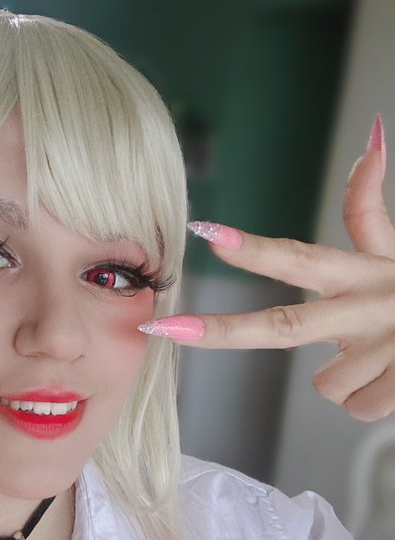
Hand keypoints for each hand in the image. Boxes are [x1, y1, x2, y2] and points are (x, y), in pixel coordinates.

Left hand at [138, 117, 394, 421]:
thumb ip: (371, 207)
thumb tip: (374, 131)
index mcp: (361, 272)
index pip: (300, 257)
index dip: (252, 247)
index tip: (204, 233)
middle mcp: (368, 306)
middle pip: (283, 326)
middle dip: (220, 330)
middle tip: (165, 329)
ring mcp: (385, 348)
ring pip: (328, 383)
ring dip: (351, 377)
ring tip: (386, 354)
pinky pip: (357, 408)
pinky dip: (373, 400)